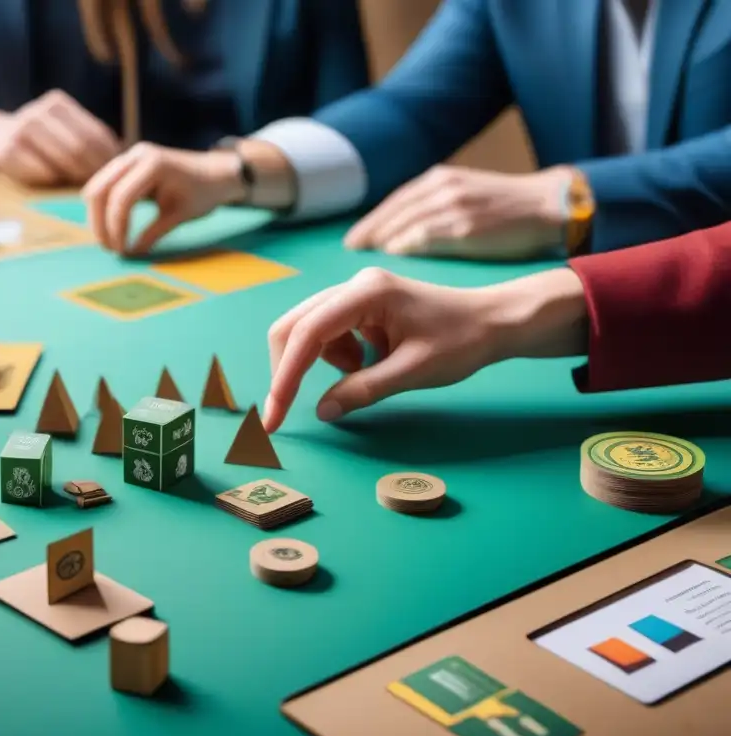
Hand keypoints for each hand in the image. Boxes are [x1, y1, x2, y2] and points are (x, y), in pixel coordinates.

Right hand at [0, 90, 120, 186]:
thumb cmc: (40, 141)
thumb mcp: (64, 130)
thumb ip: (90, 138)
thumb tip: (129, 152)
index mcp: (58, 103)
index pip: (95, 134)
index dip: (110, 158)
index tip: (118, 175)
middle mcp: (40, 111)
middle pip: (81, 147)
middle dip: (95, 170)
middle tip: (105, 188)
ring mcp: (22, 128)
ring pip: (64, 160)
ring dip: (77, 178)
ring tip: (87, 190)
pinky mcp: (8, 149)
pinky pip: (43, 172)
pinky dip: (54, 181)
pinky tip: (58, 185)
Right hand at [82, 143, 244, 254]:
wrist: (214, 173)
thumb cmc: (203, 193)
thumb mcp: (180, 215)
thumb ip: (154, 233)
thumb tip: (131, 253)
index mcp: (153, 164)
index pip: (121, 198)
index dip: (117, 227)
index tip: (122, 250)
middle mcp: (137, 155)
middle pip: (100, 189)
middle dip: (99, 222)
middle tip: (109, 249)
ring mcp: (130, 156)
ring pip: (97, 186)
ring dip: (97, 215)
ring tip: (107, 241)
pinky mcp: (127, 163)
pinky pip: (105, 184)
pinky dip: (103, 206)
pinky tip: (110, 227)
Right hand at [262, 266, 586, 430]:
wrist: (495, 322)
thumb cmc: (462, 341)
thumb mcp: (413, 372)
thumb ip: (363, 390)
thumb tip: (322, 411)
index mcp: (366, 293)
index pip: (308, 333)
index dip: (285, 376)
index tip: (274, 415)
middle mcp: (353, 286)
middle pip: (294, 326)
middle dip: (287, 370)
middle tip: (285, 411)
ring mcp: (355, 294)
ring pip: (308, 331)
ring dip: (318, 363)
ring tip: (362, 375)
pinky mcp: (360, 306)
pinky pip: (328, 334)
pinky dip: (335, 358)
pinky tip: (368, 363)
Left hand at [344, 166, 573, 259]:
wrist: (551, 208)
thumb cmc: (509, 210)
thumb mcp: (467, 197)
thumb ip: (435, 209)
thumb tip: (402, 234)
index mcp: (441, 180)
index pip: (396, 201)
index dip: (371, 221)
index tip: (352, 240)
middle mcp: (443, 188)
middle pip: (394, 211)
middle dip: (370, 232)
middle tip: (350, 250)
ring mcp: (454, 205)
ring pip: (405, 222)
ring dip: (382, 241)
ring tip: (367, 259)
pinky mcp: (466, 226)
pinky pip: (425, 235)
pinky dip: (406, 245)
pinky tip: (394, 257)